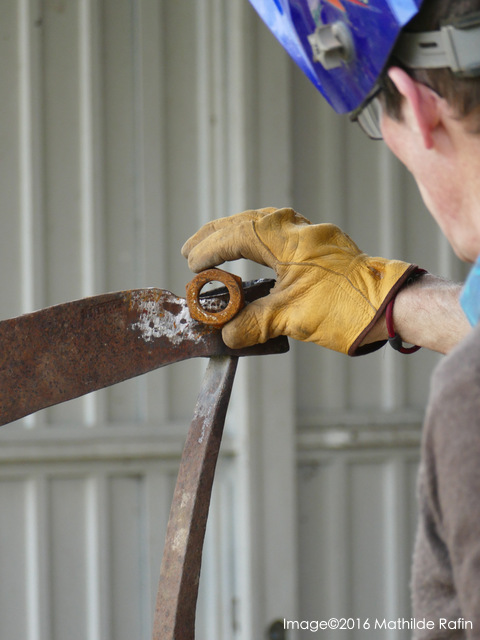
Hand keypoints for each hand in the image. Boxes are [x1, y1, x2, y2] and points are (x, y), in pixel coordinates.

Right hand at [182, 207, 415, 354]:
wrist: (391, 305)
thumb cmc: (346, 308)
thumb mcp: (292, 318)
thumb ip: (254, 323)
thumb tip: (227, 334)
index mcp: (287, 240)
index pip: (237, 236)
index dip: (210, 249)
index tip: (191, 264)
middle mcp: (298, 228)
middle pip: (245, 221)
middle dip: (215, 235)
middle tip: (190, 250)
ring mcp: (311, 233)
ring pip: (262, 223)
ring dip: (234, 234)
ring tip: (212, 247)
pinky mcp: (320, 243)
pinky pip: (278, 231)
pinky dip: (256, 239)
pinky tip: (250, 251)